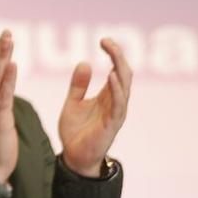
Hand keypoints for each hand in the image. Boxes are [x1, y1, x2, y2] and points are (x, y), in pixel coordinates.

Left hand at [58, 38, 131, 176]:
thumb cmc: (76, 131)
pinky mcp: (112, 124)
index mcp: (107, 95)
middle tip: (107, 41)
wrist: (74, 157)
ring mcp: (116, 113)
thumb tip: (84, 61)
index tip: (103, 39)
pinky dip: (117, 90)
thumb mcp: (73, 102)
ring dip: (119, 69)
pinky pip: (118, 105)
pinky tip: (112, 77)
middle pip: (124, 74)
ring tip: (113, 53)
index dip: (113, 54)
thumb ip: (78, 85)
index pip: (117, 69)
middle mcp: (115, 102)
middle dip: (118, 56)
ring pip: (125, 87)